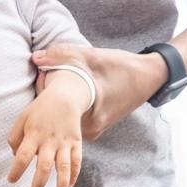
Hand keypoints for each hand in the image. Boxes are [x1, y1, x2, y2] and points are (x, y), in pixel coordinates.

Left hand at [6, 72, 87, 186]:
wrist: (65, 96)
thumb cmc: (40, 110)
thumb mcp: (22, 118)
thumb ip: (14, 137)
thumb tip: (15, 156)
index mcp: (34, 134)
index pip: (23, 156)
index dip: (16, 170)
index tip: (11, 180)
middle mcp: (50, 140)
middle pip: (44, 166)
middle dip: (37, 184)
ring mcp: (65, 142)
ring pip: (64, 167)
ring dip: (61, 186)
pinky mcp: (76, 142)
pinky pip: (77, 161)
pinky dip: (74, 175)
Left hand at [31, 45, 167, 140]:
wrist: (150, 76)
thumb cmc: (122, 67)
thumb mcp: (92, 57)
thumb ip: (62, 56)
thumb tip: (36, 57)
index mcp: (90, 119)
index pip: (54, 112)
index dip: (43, 92)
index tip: (42, 74)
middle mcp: (90, 130)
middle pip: (57, 118)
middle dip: (48, 98)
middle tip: (46, 75)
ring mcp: (94, 129)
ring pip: (65, 118)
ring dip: (58, 102)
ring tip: (57, 81)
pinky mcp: (96, 125)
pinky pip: (74, 117)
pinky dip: (69, 104)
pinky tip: (71, 88)